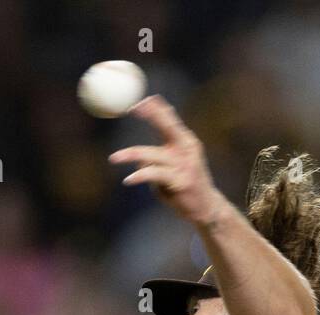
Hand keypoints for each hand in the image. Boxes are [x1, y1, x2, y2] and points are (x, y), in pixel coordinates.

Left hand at [109, 95, 225, 227]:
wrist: (205, 208)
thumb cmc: (185, 185)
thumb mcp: (174, 164)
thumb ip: (160, 154)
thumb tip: (139, 154)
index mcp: (185, 141)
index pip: (169, 118)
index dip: (155, 107)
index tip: (137, 101)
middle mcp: (187, 149)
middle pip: (167, 125)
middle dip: (151, 114)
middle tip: (130, 109)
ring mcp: (185, 165)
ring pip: (151, 154)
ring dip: (130, 155)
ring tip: (113, 158)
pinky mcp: (181, 181)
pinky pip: (154, 174)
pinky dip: (139, 176)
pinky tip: (129, 180)